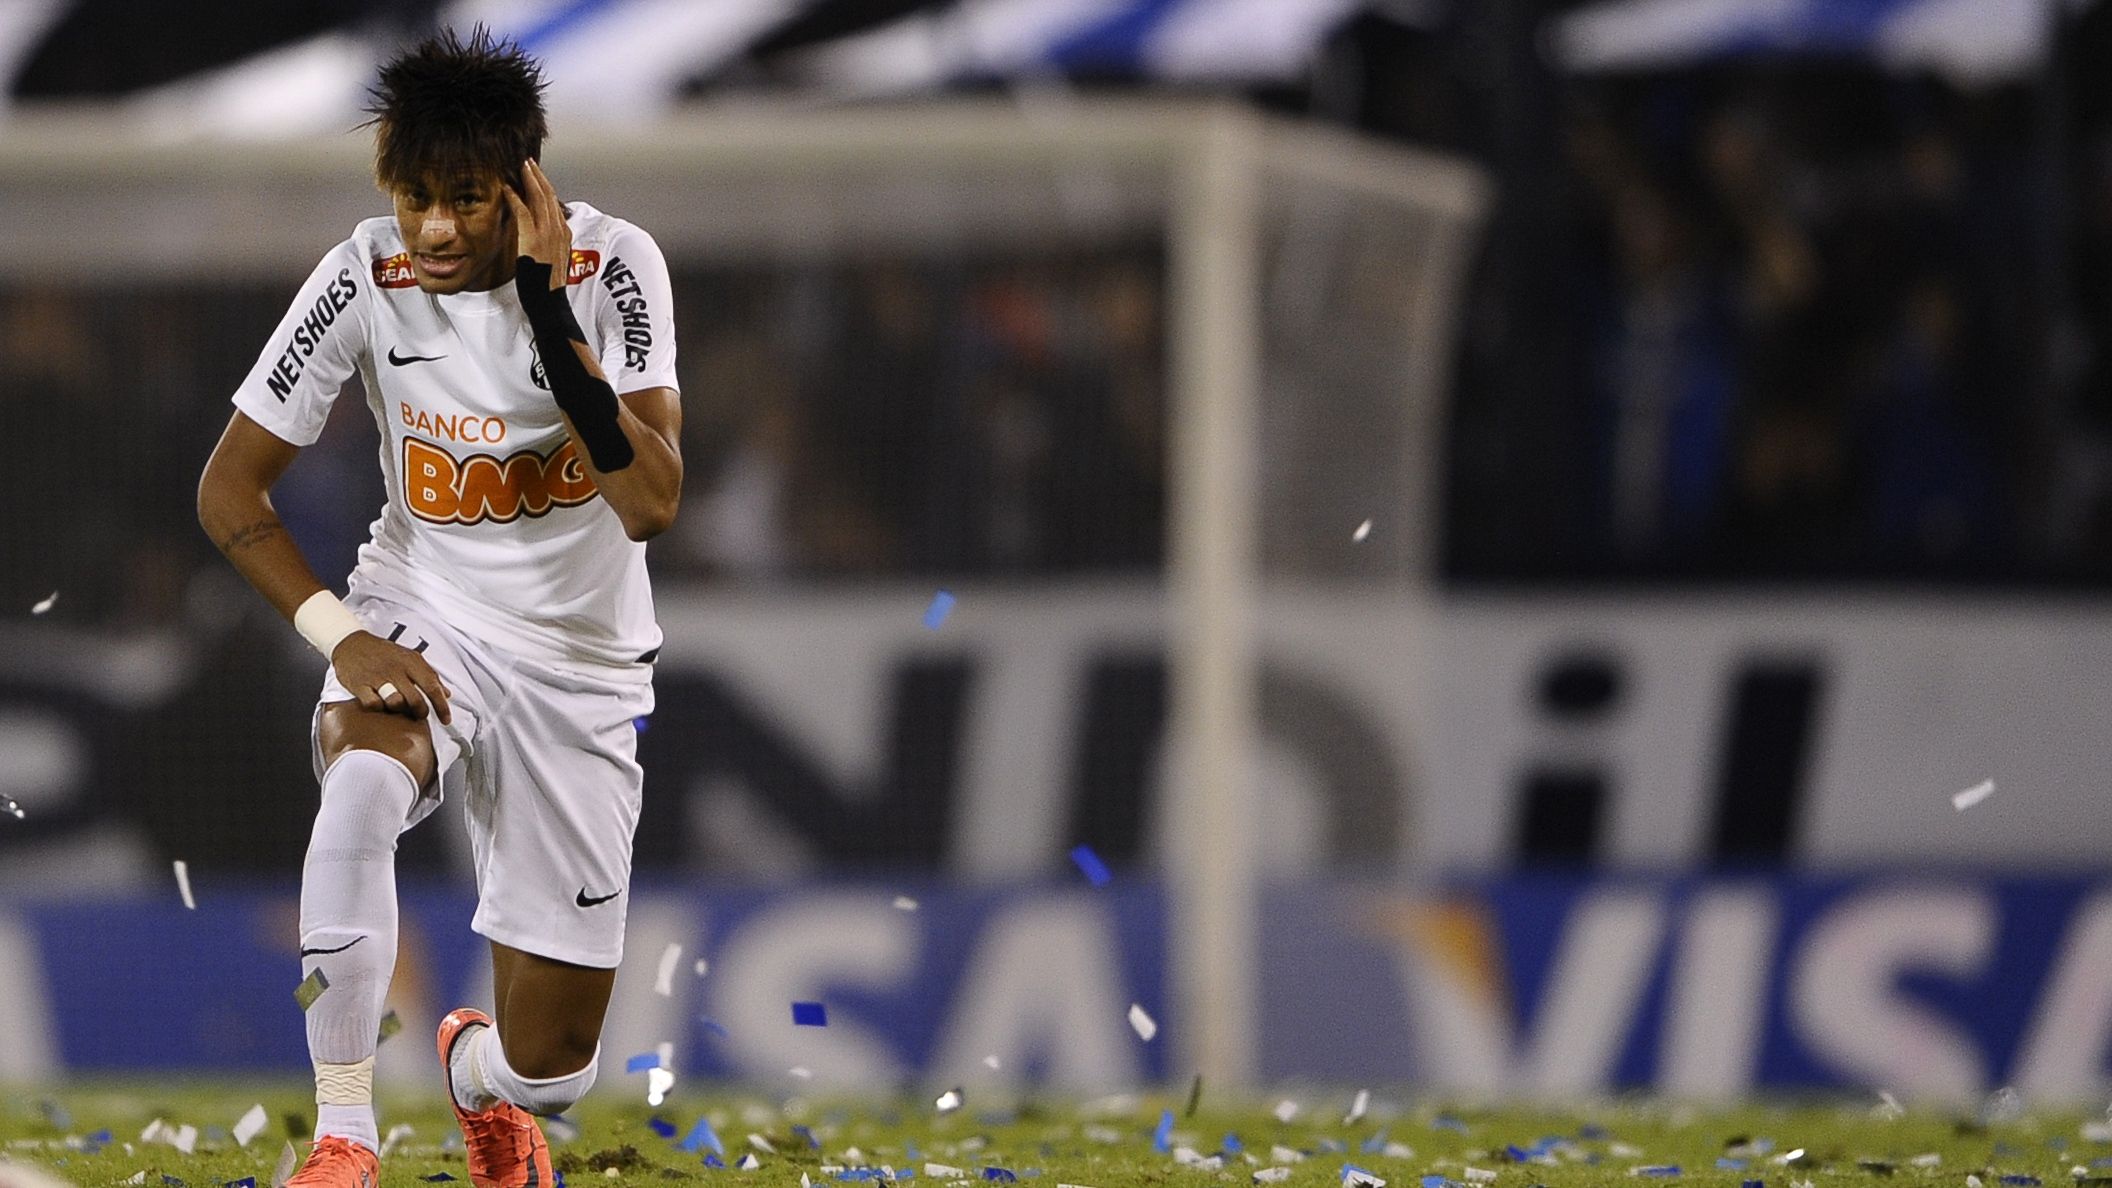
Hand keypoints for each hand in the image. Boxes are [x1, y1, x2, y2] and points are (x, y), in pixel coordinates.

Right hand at [329, 631, 452, 723]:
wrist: (351, 643)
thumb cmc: (384, 653)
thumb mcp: (409, 658)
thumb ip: (429, 675)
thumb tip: (447, 694)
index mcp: (411, 662)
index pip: (432, 687)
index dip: (442, 706)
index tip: (446, 720)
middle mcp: (395, 669)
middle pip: (416, 700)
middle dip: (421, 712)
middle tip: (419, 715)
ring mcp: (376, 677)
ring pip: (396, 703)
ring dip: (400, 711)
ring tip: (399, 709)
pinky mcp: (359, 685)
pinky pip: (373, 705)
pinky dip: (379, 709)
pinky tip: (380, 705)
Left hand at [504, 158, 569, 290]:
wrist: (549, 301)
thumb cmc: (547, 286)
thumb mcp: (553, 260)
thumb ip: (549, 244)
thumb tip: (539, 237)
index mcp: (564, 234)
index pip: (555, 203)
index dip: (545, 186)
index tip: (536, 174)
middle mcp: (559, 230)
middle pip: (549, 195)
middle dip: (538, 176)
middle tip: (527, 161)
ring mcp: (548, 233)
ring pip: (539, 198)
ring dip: (528, 179)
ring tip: (519, 166)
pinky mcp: (534, 239)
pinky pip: (524, 212)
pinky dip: (515, 198)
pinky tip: (506, 188)